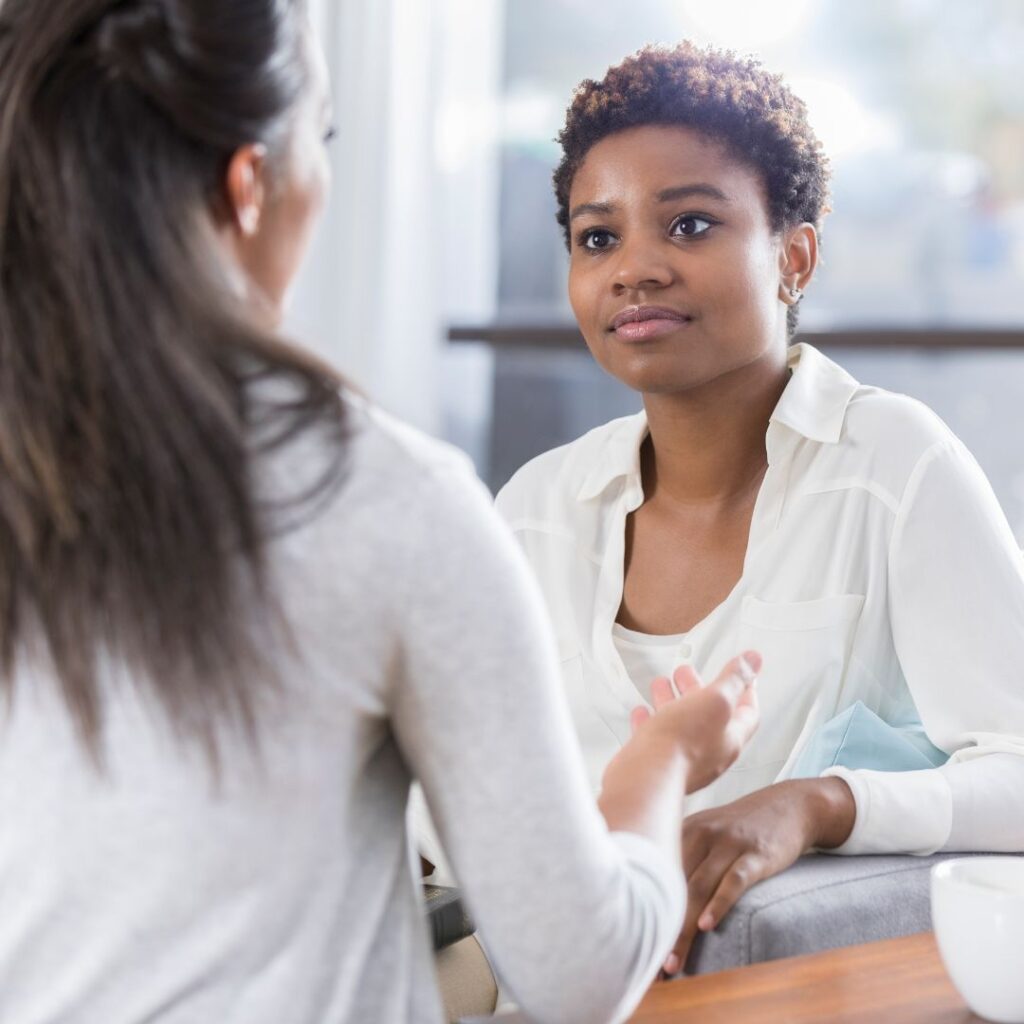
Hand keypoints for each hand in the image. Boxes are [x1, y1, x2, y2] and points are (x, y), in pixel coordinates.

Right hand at [630, 652, 760, 793]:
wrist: (648, 775)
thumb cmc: (683, 742)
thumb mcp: (716, 700)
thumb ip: (734, 679)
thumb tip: (754, 660)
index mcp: (730, 738)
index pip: (747, 712)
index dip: (746, 689)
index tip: (742, 674)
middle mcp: (708, 752)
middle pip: (708, 716)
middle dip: (697, 690)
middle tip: (687, 673)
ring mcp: (681, 758)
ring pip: (679, 723)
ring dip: (671, 700)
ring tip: (661, 683)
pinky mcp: (656, 761)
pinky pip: (655, 737)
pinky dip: (650, 720)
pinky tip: (642, 711)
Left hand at [662, 777, 855, 974]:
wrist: (787, 806)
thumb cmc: (739, 828)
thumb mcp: (706, 832)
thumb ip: (681, 855)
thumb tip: (650, 892)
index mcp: (682, 830)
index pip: (655, 874)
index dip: (643, 911)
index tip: (635, 946)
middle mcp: (700, 834)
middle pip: (672, 886)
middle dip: (659, 928)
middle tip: (650, 967)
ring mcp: (728, 843)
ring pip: (698, 888)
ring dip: (683, 928)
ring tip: (673, 961)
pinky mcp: (755, 854)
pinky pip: (733, 880)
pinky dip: (719, 903)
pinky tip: (707, 925)